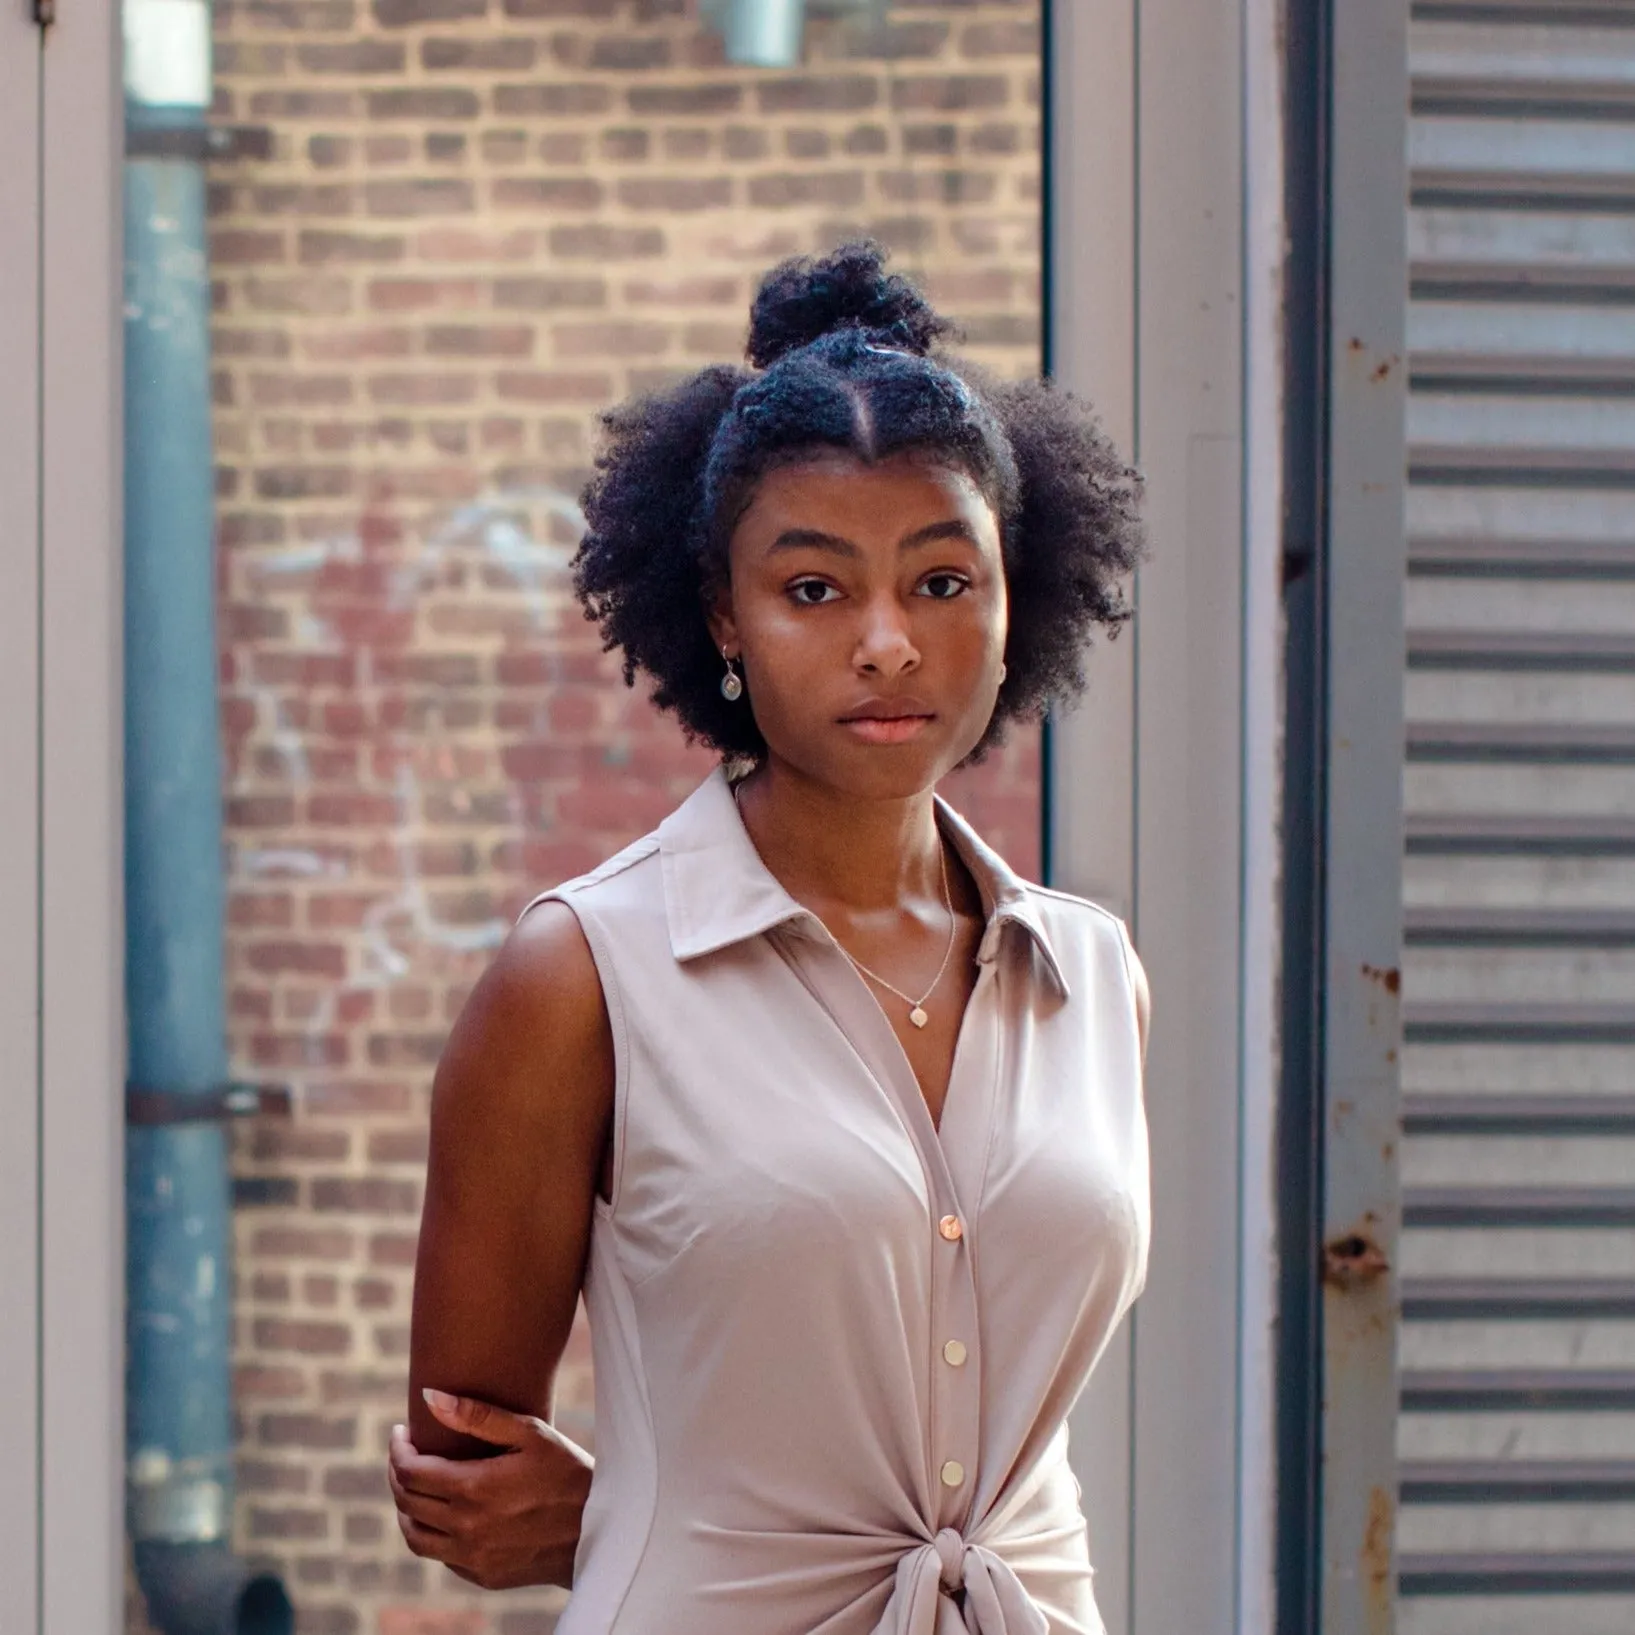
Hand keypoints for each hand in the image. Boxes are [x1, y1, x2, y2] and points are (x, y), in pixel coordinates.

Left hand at [389, 1389, 593, 1590]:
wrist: (599, 1529)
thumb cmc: (567, 1471)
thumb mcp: (530, 1433)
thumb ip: (478, 1416)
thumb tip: (430, 1397)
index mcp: (474, 1488)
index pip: (410, 1471)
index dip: (398, 1449)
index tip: (401, 1432)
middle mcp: (467, 1527)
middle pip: (407, 1501)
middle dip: (398, 1472)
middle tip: (406, 1453)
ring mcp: (473, 1557)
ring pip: (414, 1536)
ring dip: (406, 1508)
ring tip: (415, 1485)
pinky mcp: (482, 1575)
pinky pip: (440, 1555)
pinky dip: (431, 1532)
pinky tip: (445, 1512)